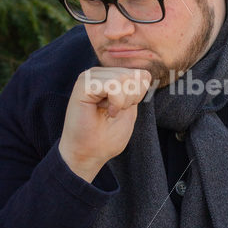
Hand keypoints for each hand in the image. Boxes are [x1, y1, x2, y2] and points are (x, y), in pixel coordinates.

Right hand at [58, 67, 151, 181]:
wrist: (88, 154)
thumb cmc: (107, 136)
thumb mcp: (130, 109)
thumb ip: (136, 89)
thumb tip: (145, 73)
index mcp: (110, 77)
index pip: (142, 75)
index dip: (140, 96)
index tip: (124, 109)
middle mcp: (99, 74)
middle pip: (133, 75)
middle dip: (131, 99)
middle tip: (115, 113)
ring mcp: (89, 77)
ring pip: (123, 77)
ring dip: (122, 101)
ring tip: (109, 112)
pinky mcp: (83, 85)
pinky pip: (112, 84)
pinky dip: (115, 101)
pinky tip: (106, 111)